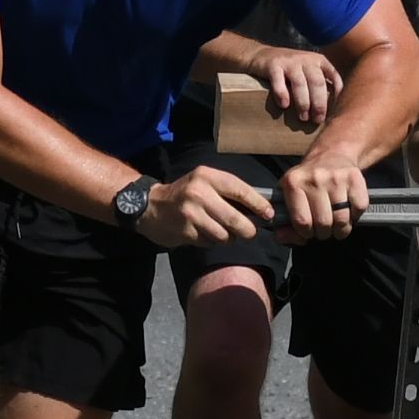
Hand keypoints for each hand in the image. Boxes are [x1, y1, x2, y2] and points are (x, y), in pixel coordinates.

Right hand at [135, 165, 275, 249]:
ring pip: (224, 235)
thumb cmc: (185, 194)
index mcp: (207, 176)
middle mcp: (199, 193)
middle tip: (250, 232)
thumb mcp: (204, 182)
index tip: (269, 214)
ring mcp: (191, 213)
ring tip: (223, 232)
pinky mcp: (185, 231)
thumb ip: (228, 191)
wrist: (150, 206)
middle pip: (236, 218)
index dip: (258, 204)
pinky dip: (212, 242)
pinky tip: (205, 234)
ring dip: (229, 238)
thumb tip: (260, 206)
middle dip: (248, 230)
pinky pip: (210, 242)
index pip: (240, 190)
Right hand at [249, 46, 340, 130]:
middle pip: (317, 82)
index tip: (337, 109)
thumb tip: (333, 108)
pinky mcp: (273, 65)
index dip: (337, 92)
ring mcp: (289, 61)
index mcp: (318, 61)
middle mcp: (306, 59)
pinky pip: (279, 81)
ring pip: (300, 83)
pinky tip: (284, 105)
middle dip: (319, 103)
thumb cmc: (289, 69)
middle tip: (318, 120)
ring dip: (303, 103)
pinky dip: (282, 94)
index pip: (333, 75)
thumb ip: (319, 82)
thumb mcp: (308, 70)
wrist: (261, 55)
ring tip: (303, 117)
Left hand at [276, 146, 372, 240]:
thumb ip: (282, 223)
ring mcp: (336, 177)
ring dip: (341, 229)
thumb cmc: (308, 183)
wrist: (331, 154)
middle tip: (324, 228)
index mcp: (293, 183)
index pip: (302, 222)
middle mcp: (314, 178)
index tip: (308, 231)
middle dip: (324, 233)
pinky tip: (348, 210)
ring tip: (337, 225)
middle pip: (323, 223)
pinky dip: (355, 216)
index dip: (306, 233)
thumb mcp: (289, 197)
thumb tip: (281, 236)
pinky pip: (358, 209)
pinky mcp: (354, 177)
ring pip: (342, 220)